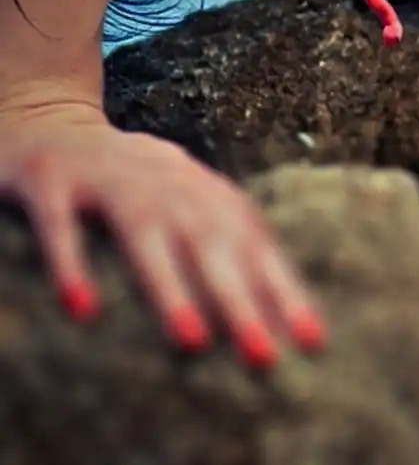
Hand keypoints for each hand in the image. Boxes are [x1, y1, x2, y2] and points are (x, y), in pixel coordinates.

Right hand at [0, 95, 324, 368]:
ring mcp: (109, 177)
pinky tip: (82, 308)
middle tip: (263, 358)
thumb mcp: (181, 207)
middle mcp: (167, 181)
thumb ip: (221, 251)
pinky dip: (71, 263)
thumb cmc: (130, 185)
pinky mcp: (50, 180)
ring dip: (171, 288)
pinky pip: (60, 224)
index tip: (313, 342)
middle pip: (210, 242)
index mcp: (203, 192)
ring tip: (193, 342)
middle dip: (241, 300)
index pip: (252, 244)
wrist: (47, 118)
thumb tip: (271, 316)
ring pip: (144, 233)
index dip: (283, 291)